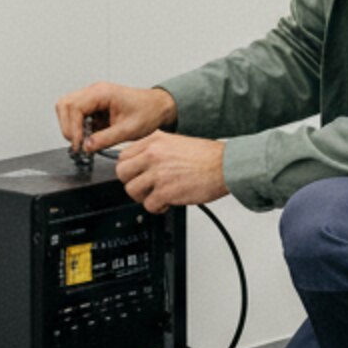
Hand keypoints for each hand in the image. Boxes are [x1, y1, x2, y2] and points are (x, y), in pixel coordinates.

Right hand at [53, 81, 175, 155]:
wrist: (158, 107)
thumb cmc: (148, 112)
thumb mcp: (128, 130)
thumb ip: (106, 139)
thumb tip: (86, 147)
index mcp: (102, 93)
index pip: (74, 107)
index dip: (73, 128)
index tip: (79, 145)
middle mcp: (95, 91)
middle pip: (65, 104)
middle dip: (67, 127)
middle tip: (78, 144)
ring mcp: (93, 97)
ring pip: (67, 108)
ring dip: (71, 126)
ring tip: (84, 141)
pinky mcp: (94, 105)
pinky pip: (76, 114)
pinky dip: (78, 127)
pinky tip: (90, 137)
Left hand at [114, 133, 228, 213]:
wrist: (225, 165)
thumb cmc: (207, 156)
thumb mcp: (175, 141)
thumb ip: (155, 150)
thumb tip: (140, 163)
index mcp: (154, 140)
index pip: (123, 156)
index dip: (129, 169)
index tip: (135, 174)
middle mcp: (152, 154)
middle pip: (122, 173)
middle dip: (132, 183)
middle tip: (144, 187)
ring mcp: (158, 172)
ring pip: (132, 191)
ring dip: (144, 197)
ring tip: (158, 195)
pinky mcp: (165, 191)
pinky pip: (149, 205)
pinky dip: (158, 207)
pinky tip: (169, 201)